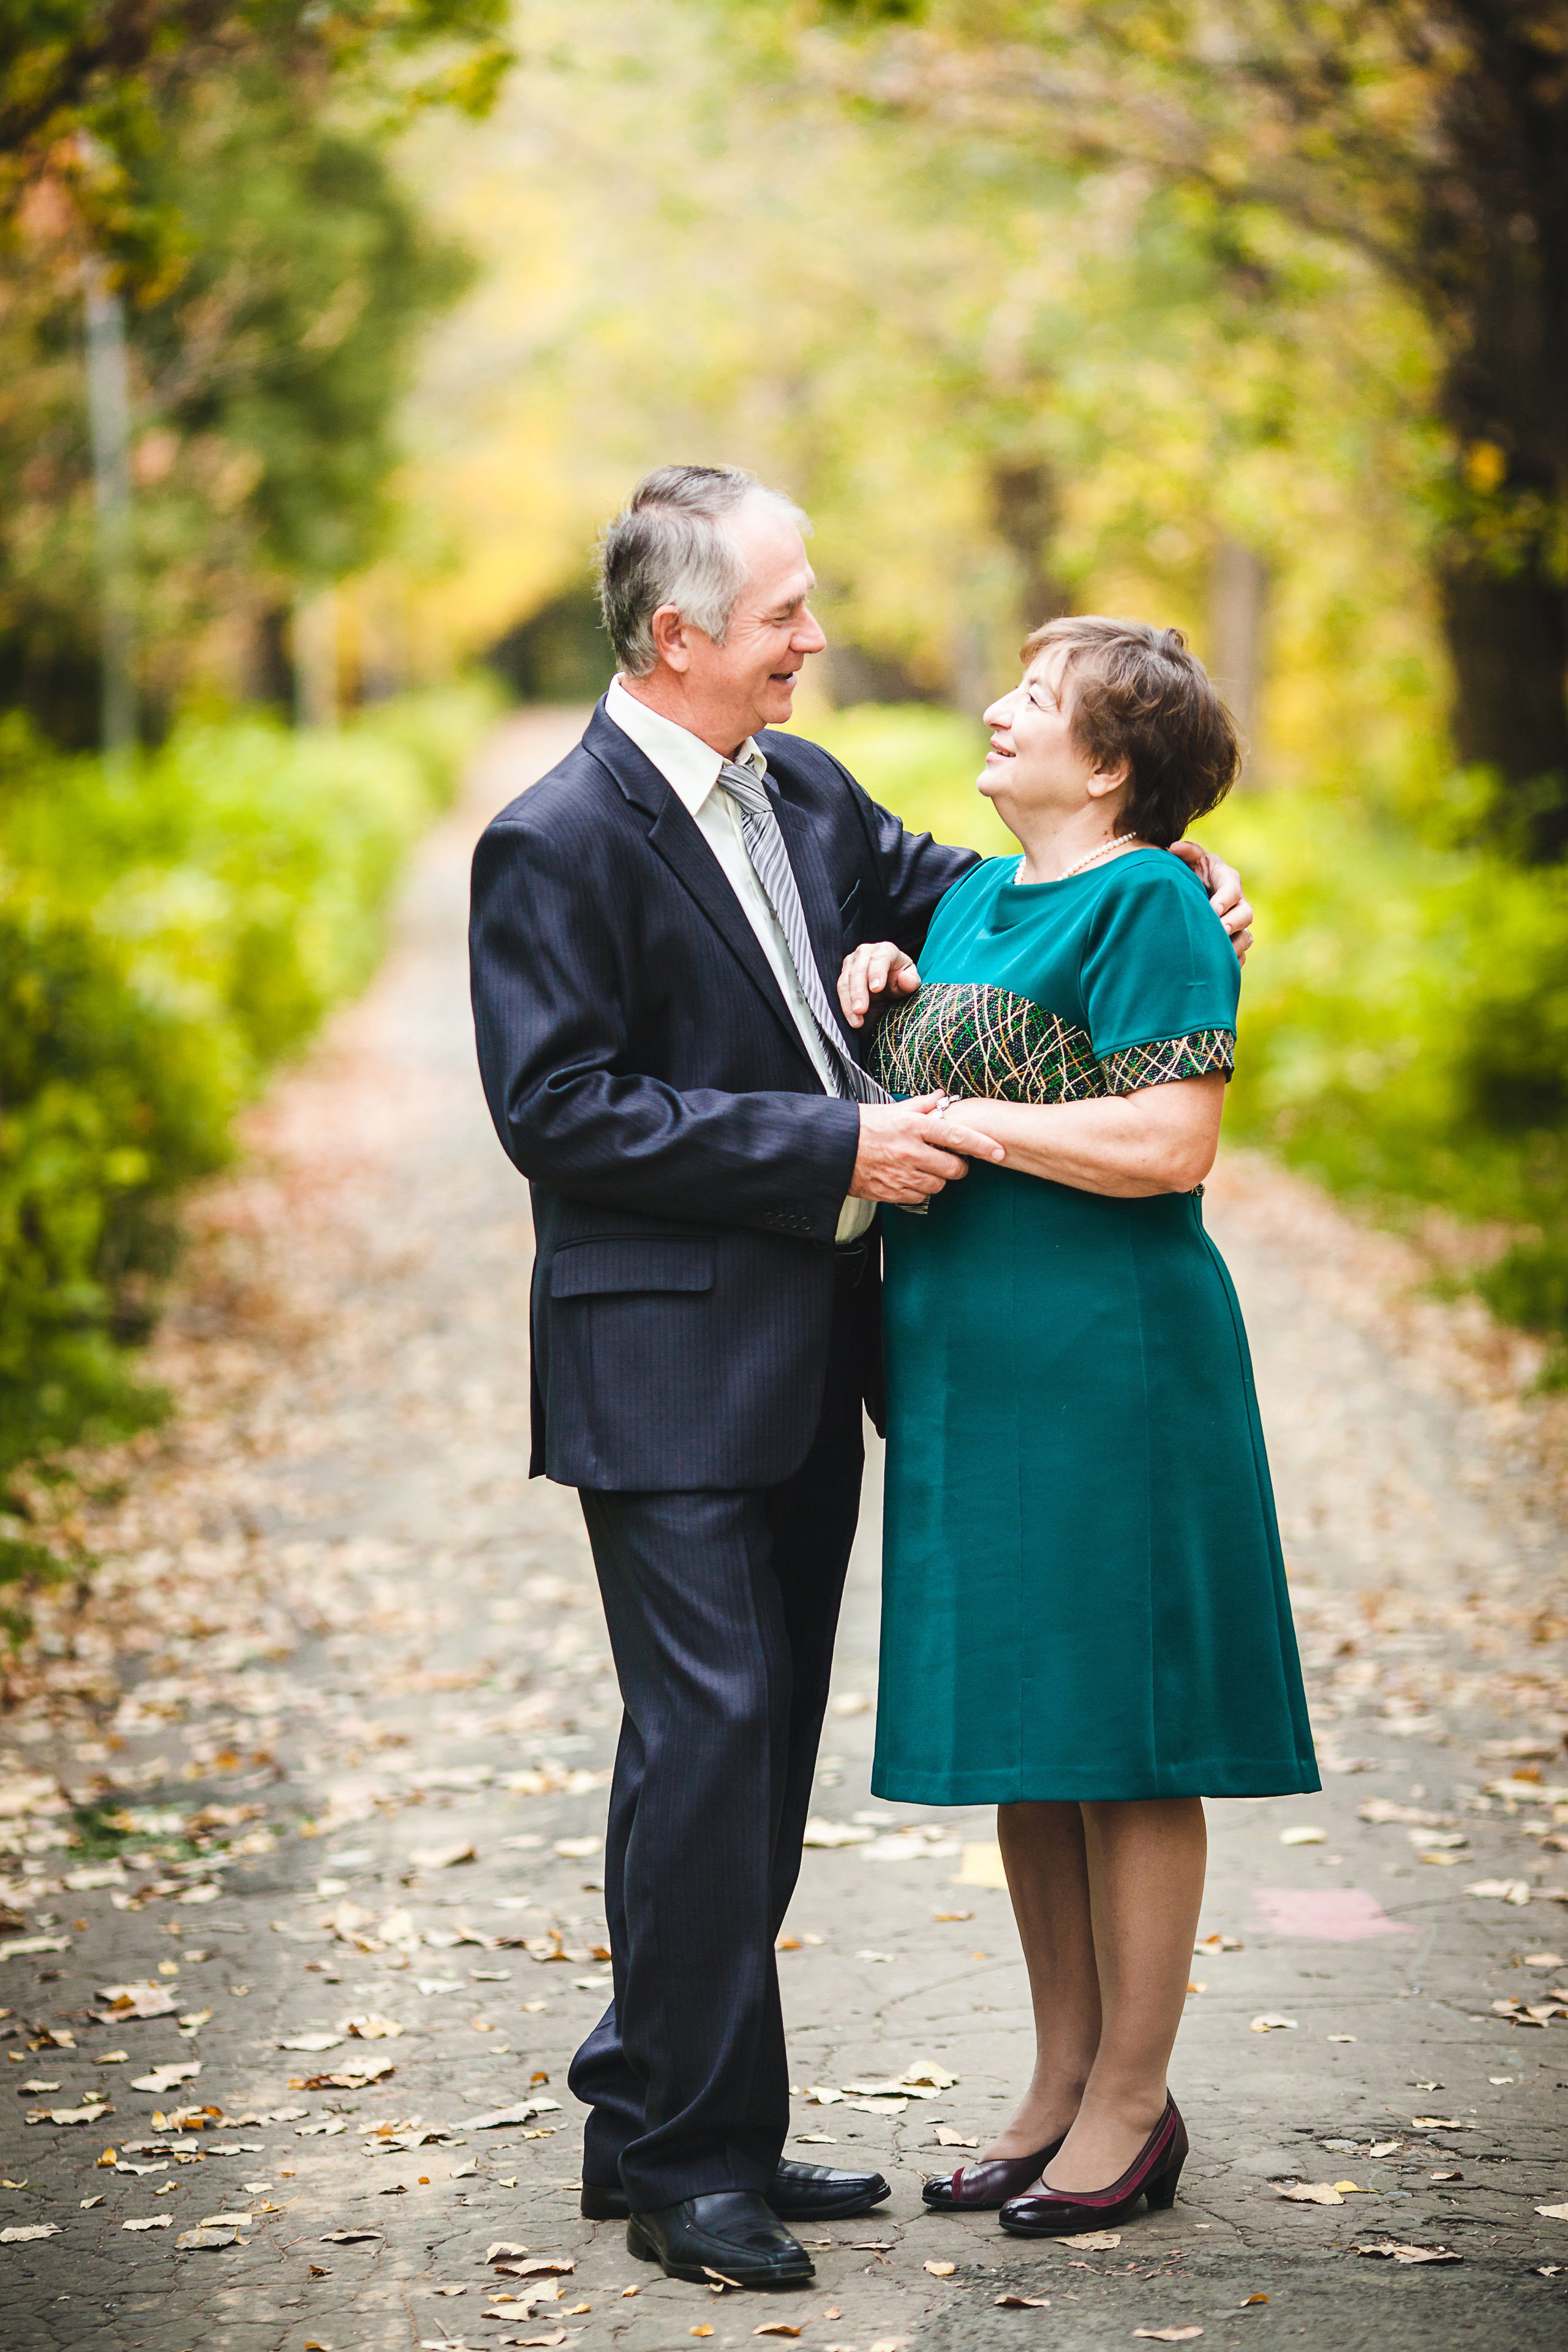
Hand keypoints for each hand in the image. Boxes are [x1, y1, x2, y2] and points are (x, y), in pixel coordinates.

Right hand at [838, 939, 920, 1028]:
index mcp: (886, 950)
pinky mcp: (843, 975)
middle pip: (858, 971)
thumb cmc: (900, 981)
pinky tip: (852, 1020)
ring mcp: (851, 963)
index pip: (880, 958)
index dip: (877, 973)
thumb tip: (905, 979)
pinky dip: (844, 1007)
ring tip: (856, 1021)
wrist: (887, 987)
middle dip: (858, 991)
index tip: (876, 989)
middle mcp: (866, 952)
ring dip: (849, 1003)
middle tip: (861, 1010)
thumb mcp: (910, 983)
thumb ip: (910, 981)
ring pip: (845, 982)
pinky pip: (839, 991)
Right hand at [849, 1093, 1004, 1204]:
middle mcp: (910, 1151)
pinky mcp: (891, 1193)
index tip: (999, 1151)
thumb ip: (920, 1105)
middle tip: (952, 1162)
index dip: (983, 1145)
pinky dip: (918, 1191)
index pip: (957, 1136)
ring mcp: (901, 1175)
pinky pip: (918, 1198)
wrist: (829, 1150)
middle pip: (953, 1169)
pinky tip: (908, 1179)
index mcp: (912, 1126)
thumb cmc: (860, 1127)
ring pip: (938, 1186)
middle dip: (958, 1167)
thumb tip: (941, 1097)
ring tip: (923, 1168)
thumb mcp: (891, 1109)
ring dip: (937, 1180)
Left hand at [1168, 838, 1253, 962]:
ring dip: (1235, 945)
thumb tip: (1175, 847)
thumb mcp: (1188, 858)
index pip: (1232, 888)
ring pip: (1246, 937)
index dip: (1225, 899)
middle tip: (1219, 931)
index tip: (1212, 909)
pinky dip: (1232, 961)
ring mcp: (1237, 923)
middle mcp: (1237, 902)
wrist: (1188, 891)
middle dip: (1233, 924)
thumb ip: (1185, 852)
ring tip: (1220, 953)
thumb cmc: (1188, 871)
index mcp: (1227, 879)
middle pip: (1246, 914)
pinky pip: (1240, 954)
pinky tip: (1218, 968)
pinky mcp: (1233, 940)